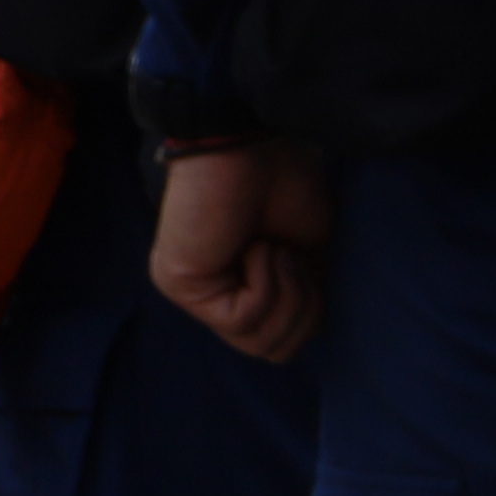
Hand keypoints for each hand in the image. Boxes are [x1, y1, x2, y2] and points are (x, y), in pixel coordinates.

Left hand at [153, 140, 334, 362]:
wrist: (251, 145)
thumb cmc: (283, 185)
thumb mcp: (314, 253)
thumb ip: (309, 299)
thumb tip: (313, 333)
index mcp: (244, 289)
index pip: (285, 342)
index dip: (312, 310)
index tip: (308, 262)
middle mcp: (214, 296)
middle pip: (274, 350)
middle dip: (302, 306)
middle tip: (288, 254)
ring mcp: (194, 294)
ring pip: (259, 343)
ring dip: (285, 291)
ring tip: (271, 247)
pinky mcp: (180, 286)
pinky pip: (243, 319)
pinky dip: (265, 282)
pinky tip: (252, 246)